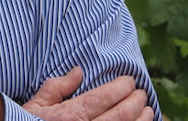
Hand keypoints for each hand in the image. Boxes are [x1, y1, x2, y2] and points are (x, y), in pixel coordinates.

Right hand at [23, 67, 152, 120]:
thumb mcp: (38, 103)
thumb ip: (59, 86)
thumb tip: (79, 71)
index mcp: (72, 115)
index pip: (105, 97)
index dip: (121, 87)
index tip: (130, 81)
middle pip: (122, 114)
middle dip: (136, 101)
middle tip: (142, 93)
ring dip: (142, 120)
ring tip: (148, 111)